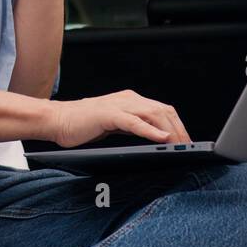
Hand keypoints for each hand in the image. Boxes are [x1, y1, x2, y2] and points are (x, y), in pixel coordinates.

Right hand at [47, 90, 192, 148]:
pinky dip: (150, 130)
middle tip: (189, 147)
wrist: (57, 120)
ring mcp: (119, 105)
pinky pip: (134, 122)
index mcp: (131, 101)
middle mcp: (128, 99)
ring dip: (170, 130)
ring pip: (153, 114)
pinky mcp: (108, 114)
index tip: (186, 142)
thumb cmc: (83, 125)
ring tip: (180, 145)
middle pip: (163, 111)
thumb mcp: (115, 125)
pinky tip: (161, 138)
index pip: (162, 110)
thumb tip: (157, 138)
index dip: (177, 125)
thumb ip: (134, 127)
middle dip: (179, 129)